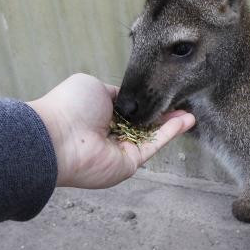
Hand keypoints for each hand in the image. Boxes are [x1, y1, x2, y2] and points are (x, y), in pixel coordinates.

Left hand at [27, 73, 194, 187]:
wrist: (58, 136)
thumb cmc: (69, 107)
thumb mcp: (94, 86)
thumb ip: (116, 92)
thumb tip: (129, 97)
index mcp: (99, 114)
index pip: (129, 110)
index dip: (146, 101)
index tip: (162, 92)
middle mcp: (110, 133)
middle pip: (143, 124)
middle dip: (163, 114)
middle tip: (182, 103)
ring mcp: (121, 150)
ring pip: (152, 135)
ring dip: (172, 124)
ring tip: (191, 113)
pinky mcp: (129, 163)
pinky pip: (153, 145)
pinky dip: (170, 133)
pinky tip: (186, 121)